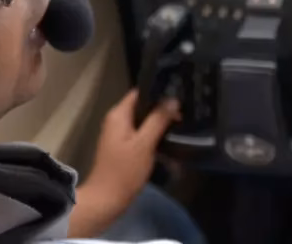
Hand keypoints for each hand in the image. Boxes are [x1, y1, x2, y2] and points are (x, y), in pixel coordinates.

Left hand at [81, 89, 179, 212]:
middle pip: (143, 107)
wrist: (107, 200)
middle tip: (185, 111)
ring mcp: (120, 135)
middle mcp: (117, 120)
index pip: (140, 92)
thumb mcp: (144, 144)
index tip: (179, 92)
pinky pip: (142, 135)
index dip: (159, 91)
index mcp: (119, 114)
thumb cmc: (124, 170)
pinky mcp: (125, 148)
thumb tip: (173, 99)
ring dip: (160, 124)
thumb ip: (158, 120)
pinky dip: (154, 136)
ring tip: (182, 123)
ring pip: (144, 122)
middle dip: (162, 109)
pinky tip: (171, 140)